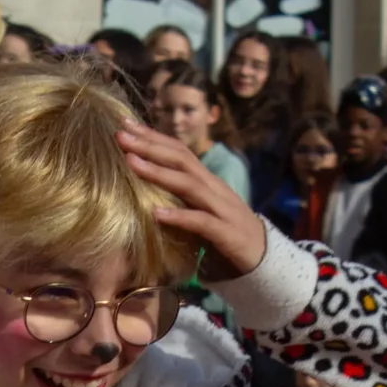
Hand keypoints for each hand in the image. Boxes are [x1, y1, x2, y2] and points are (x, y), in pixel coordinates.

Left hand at [118, 122, 268, 279]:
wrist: (266, 262)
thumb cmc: (225, 238)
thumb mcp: (199, 212)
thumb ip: (179, 199)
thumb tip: (145, 190)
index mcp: (206, 182)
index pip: (178, 151)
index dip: (152, 136)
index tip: (124, 124)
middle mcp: (214, 189)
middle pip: (181, 159)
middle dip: (150, 145)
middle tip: (120, 134)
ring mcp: (222, 210)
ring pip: (189, 184)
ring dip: (159, 173)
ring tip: (131, 163)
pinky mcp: (227, 235)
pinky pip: (201, 222)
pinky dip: (179, 217)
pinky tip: (156, 214)